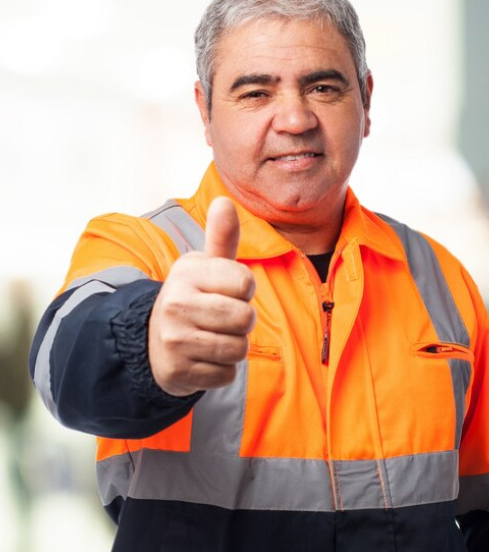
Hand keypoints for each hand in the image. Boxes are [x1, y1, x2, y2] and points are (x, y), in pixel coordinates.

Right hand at [148, 197, 255, 395]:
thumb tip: (225, 201)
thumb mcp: (205, 267)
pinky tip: (203, 358)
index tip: (227, 291)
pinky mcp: (177, 371)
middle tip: (223, 319)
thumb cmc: (193, 298)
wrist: (154, 341)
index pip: (246, 282)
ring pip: (238, 349)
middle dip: (243, 322)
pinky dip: (221, 369)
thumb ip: (222, 237)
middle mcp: (176, 303)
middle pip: (245, 318)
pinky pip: (225, 374)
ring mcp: (174, 339)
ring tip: (213, 337)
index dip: (244, 290)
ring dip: (234, 347)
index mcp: (187, 272)